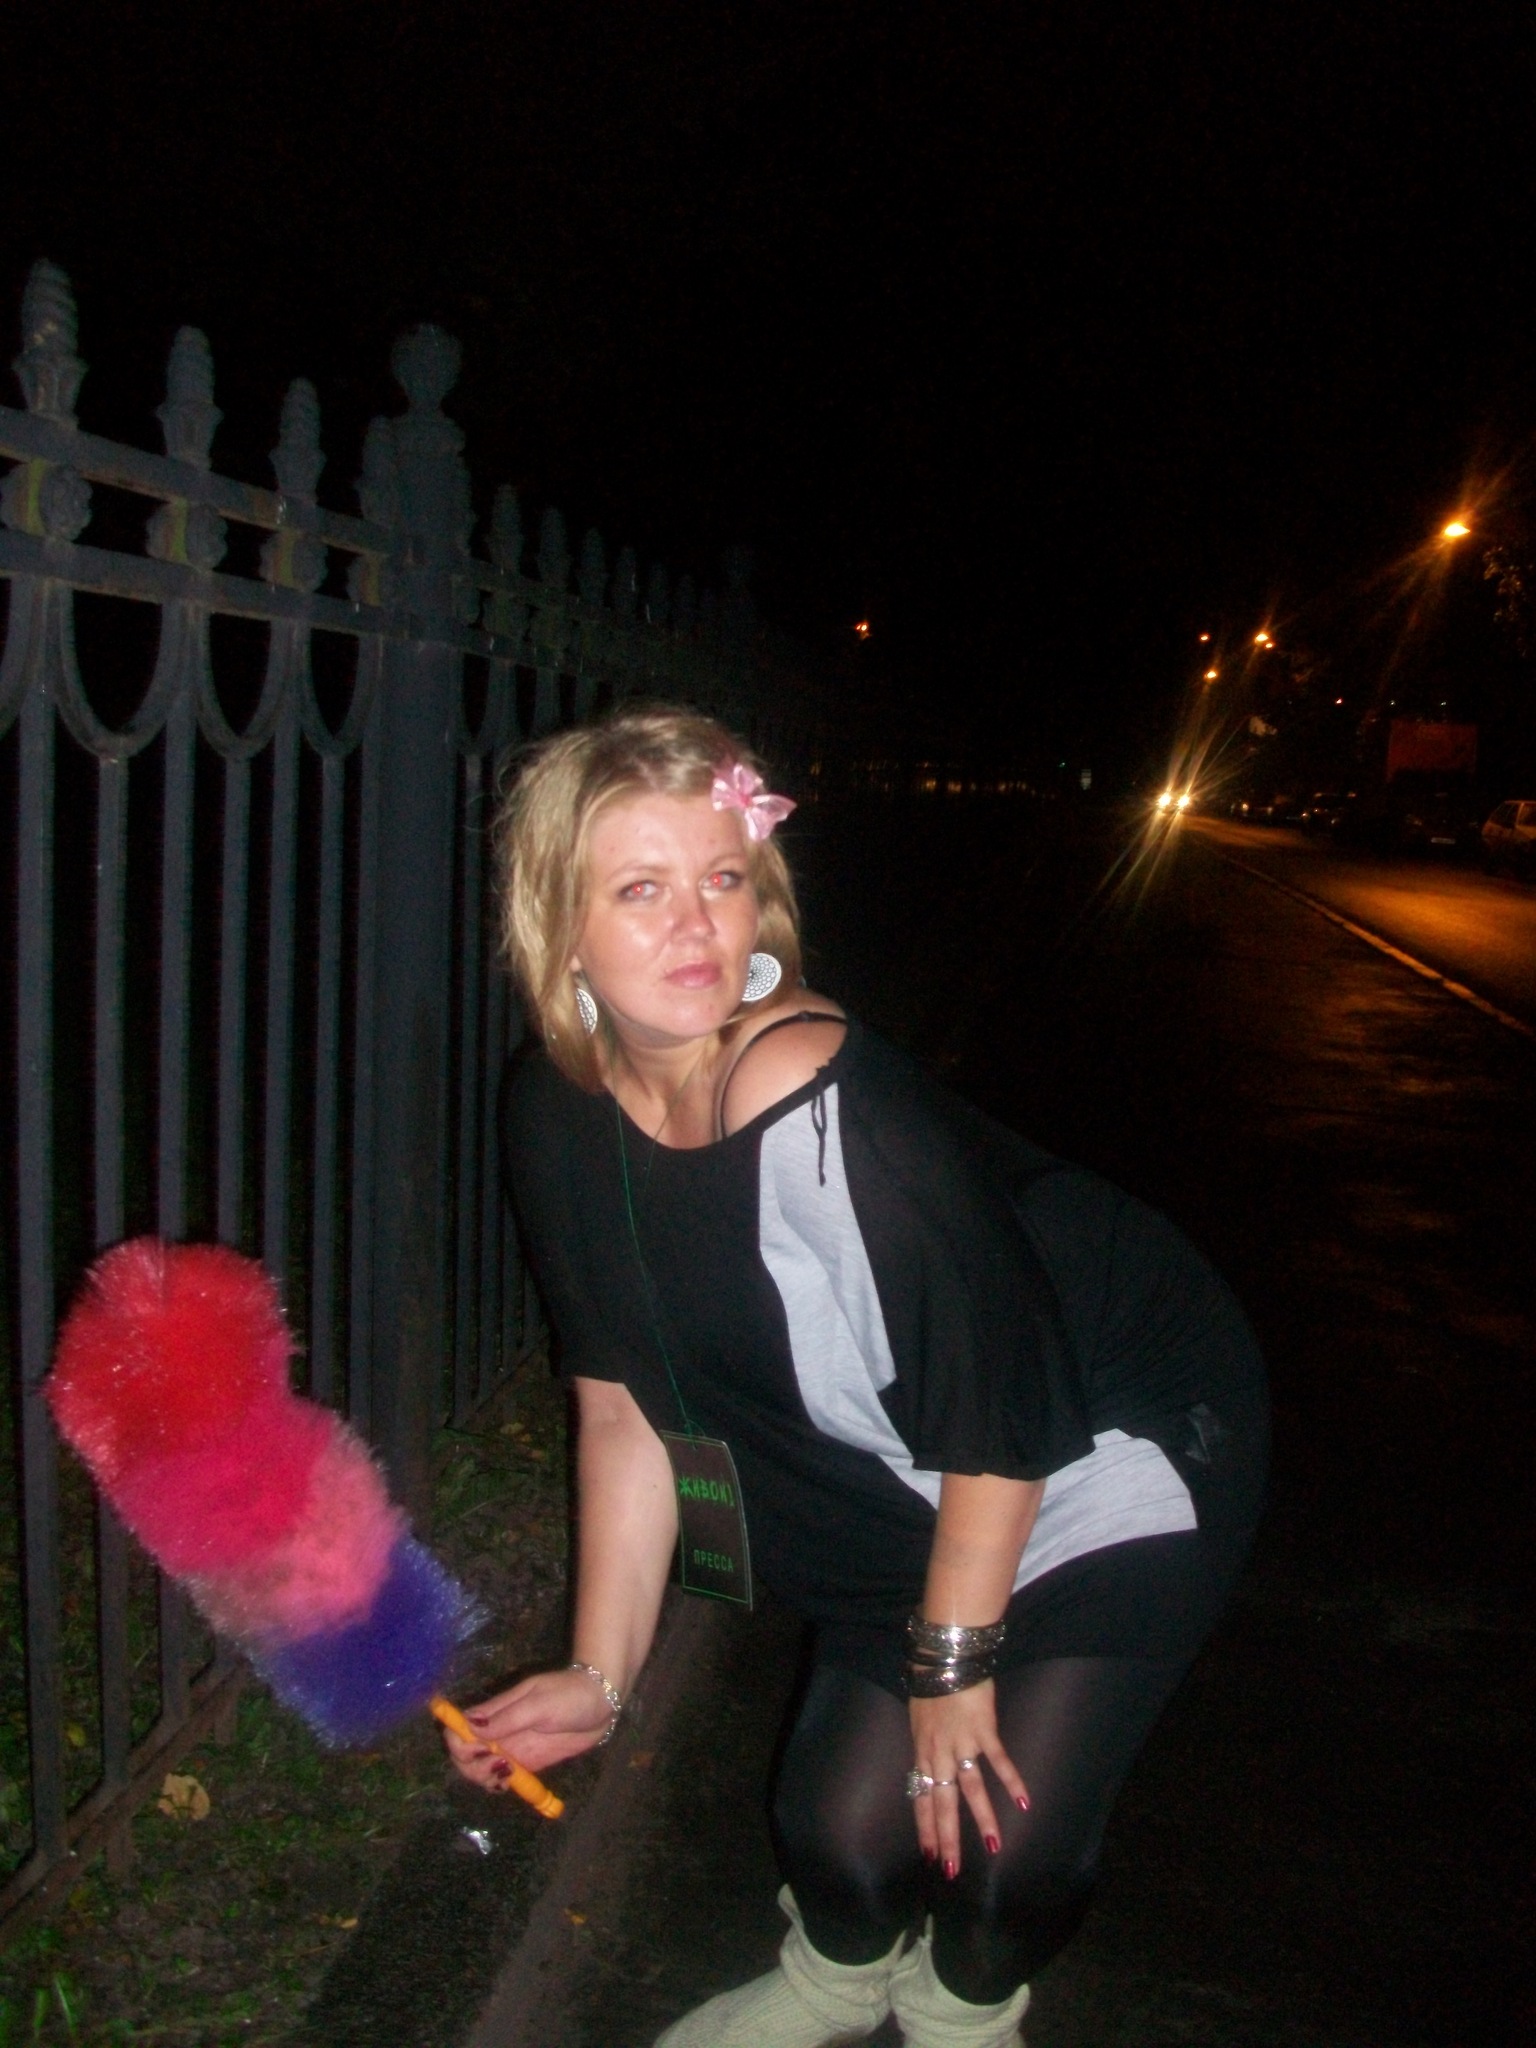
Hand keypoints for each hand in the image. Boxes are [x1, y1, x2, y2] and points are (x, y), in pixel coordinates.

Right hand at [443, 1668, 614, 1791]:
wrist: (600, 1702)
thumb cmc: (570, 1694)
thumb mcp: (539, 1703)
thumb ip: (507, 1717)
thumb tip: (470, 1726)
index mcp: (496, 1710)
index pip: (459, 1727)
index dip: (458, 1742)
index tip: (478, 1749)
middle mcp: (498, 1731)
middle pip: (465, 1754)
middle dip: (471, 1765)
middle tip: (499, 1764)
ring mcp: (511, 1748)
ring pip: (480, 1769)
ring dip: (484, 1777)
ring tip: (507, 1773)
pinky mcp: (526, 1762)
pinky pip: (502, 1778)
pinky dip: (499, 1784)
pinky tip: (511, 1782)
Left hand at [908, 1682, 1028, 1877]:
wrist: (943, 1656)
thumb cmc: (929, 1682)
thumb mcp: (919, 1718)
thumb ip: (927, 1745)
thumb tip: (931, 1766)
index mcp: (922, 1751)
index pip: (921, 1798)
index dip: (925, 1827)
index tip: (928, 1855)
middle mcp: (939, 1752)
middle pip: (943, 1803)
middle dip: (947, 1838)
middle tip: (951, 1870)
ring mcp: (962, 1742)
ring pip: (971, 1788)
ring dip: (982, 1819)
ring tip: (993, 1846)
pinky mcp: (984, 1729)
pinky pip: (998, 1760)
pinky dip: (1011, 1781)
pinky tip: (1023, 1802)